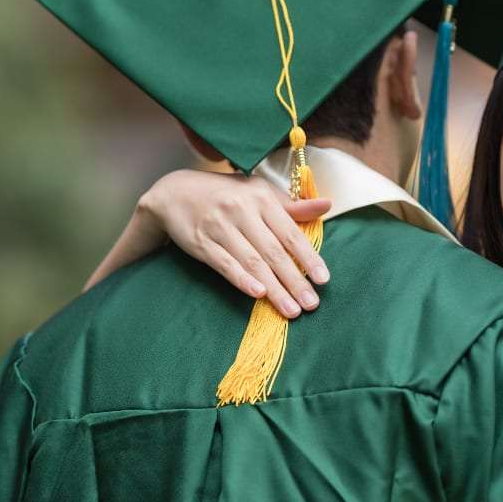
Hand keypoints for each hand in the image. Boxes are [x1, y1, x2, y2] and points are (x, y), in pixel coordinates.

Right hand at [139, 169, 331, 316]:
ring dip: (274, 288)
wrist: (175, 192)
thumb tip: (327, 205)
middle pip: (273, 252)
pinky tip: (258, 294)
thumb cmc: (227, 194)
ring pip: (252, 262)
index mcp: (261, 198)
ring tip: (291, 309)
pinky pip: (224, 264)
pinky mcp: (201, 243)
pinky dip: (242, 279)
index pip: (290, 233)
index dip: (308, 257)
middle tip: (311, 303)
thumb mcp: (259, 192)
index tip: (323, 279)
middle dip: (294, 280)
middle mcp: (242, 210)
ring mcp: (220, 227)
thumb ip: (292, 206)